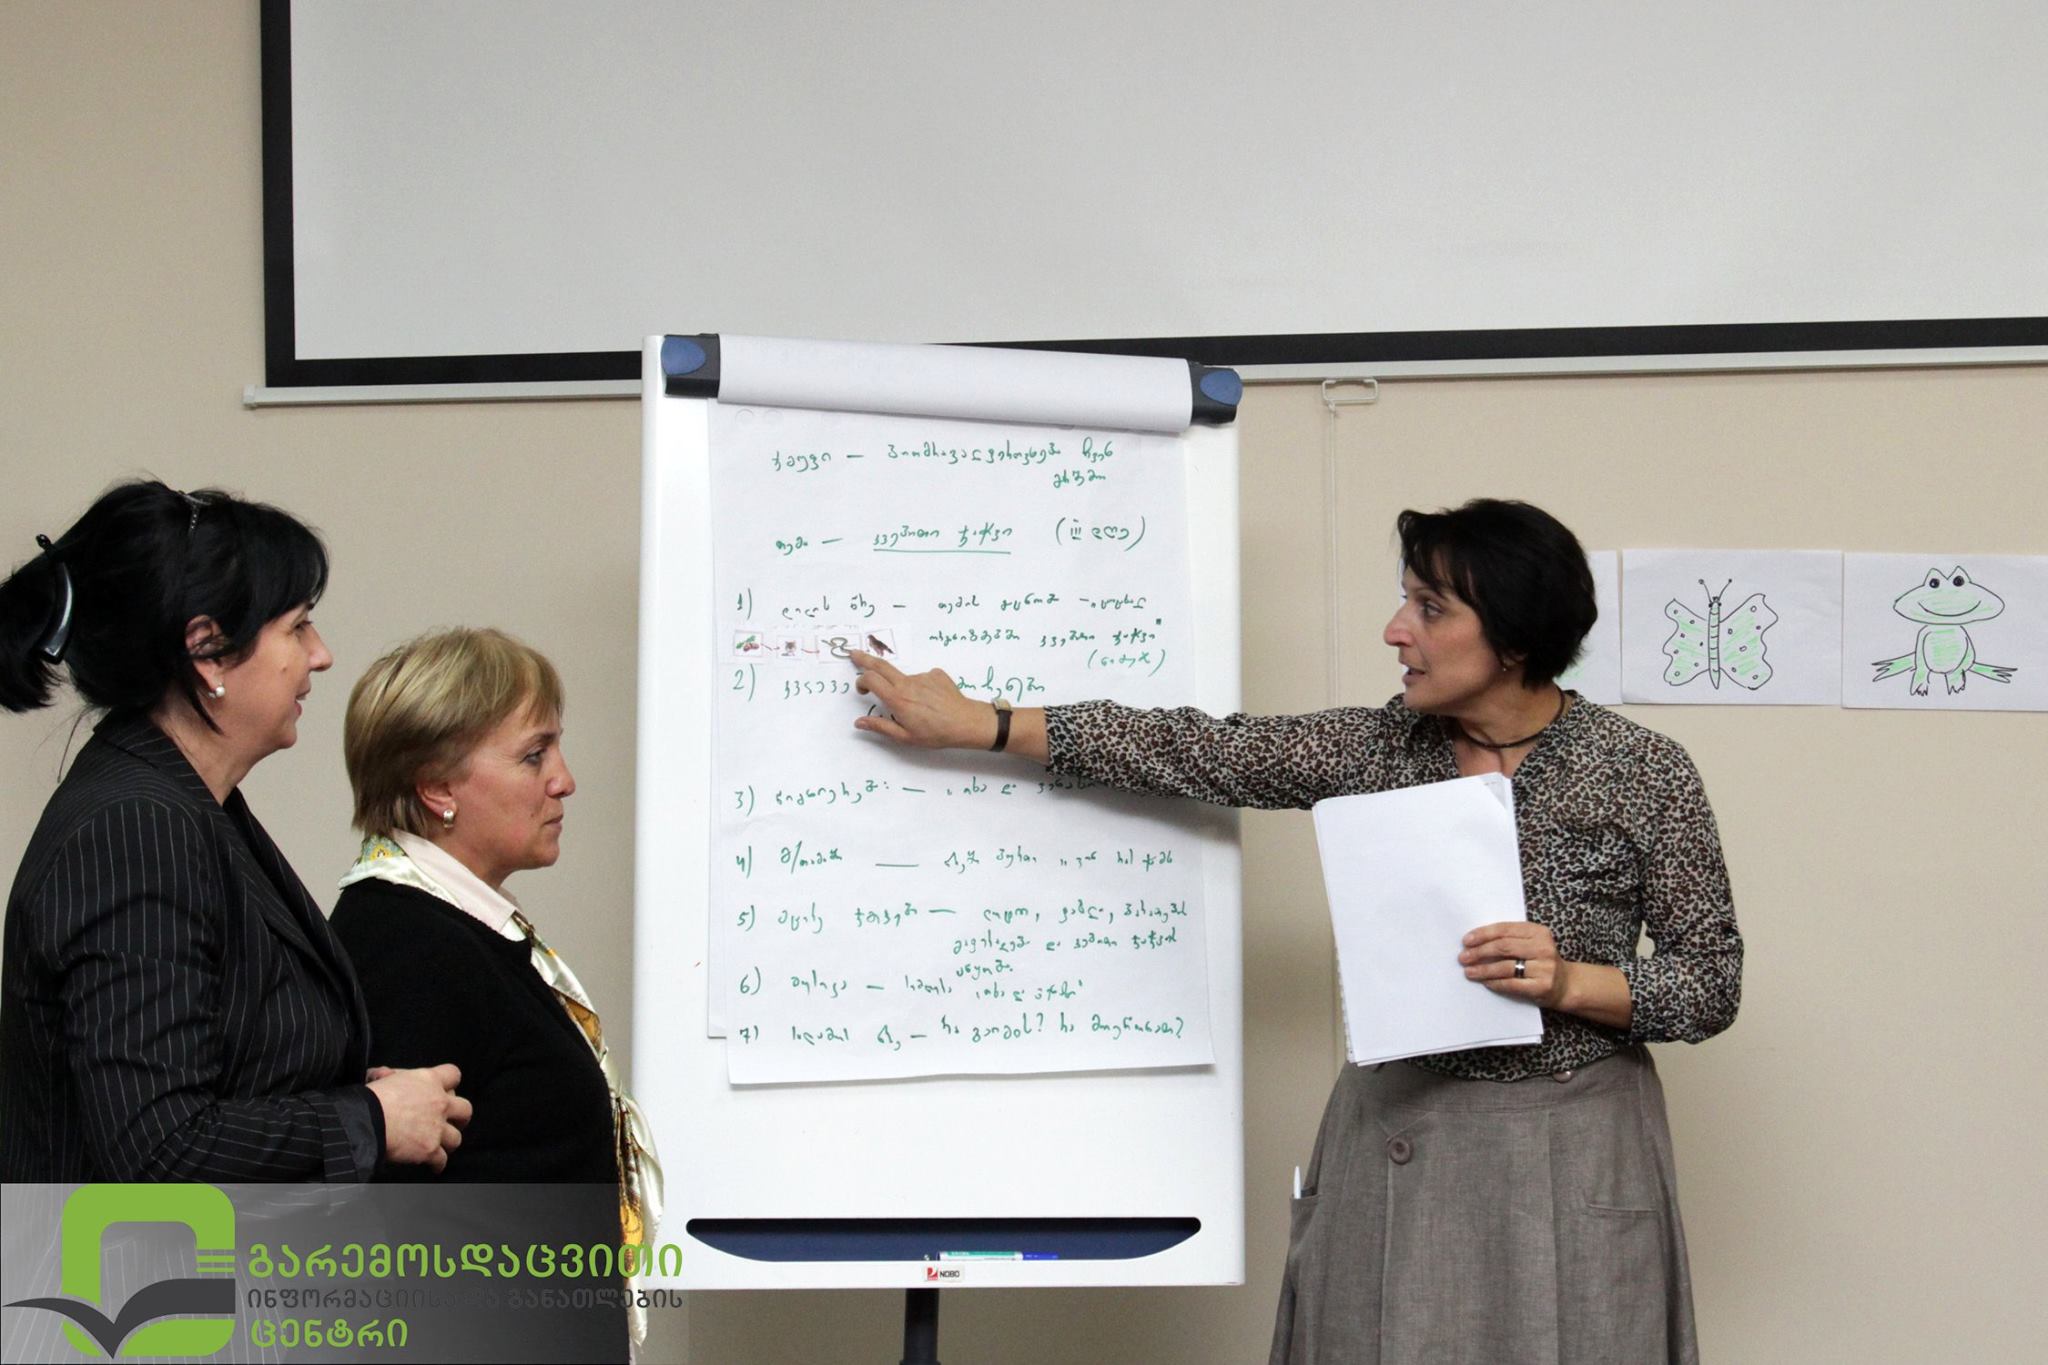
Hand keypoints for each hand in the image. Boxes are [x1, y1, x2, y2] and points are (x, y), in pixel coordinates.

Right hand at [368, 1063, 471, 1172]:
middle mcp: (439, 1103)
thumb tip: (386, 1074)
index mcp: (428, 1080)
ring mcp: (437, 1128)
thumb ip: (391, 1075)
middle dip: (461, 1117)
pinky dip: (438, 1164)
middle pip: (465, 1109)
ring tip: (442, 1144)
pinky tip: (434, 1165)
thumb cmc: (371, 1098)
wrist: (366, 1121)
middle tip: (454, 1121)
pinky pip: (442, 1160)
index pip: (453, 1074)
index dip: (449, 1083)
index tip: (445, 1091)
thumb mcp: (382, 1077)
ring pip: (456, 1138)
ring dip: (449, 1142)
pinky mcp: (430, 1149)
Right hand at [848, 650, 997, 748]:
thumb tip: (859, 722)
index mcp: (897, 699)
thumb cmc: (936, 733)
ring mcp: (923, 676)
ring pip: (904, 678)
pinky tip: (932, 702)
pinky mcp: (936, 674)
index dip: (861, 681)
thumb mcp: (905, 737)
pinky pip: (922, 678)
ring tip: (920, 708)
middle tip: (854, 654)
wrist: (966, 723)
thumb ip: (880, 727)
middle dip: (864, 659)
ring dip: (903, 687)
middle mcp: (908, 683)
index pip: (871, 679)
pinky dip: (921, 687)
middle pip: (881, 665)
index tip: (862, 689)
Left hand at [1460, 921, 1571, 1009]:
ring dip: (1483, 969)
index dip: (1483, 934)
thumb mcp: (1531, 943)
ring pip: (1505, 967)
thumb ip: (1510, 939)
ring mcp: (1545, 968)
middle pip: (1503, 947)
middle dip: (1479, 952)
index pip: (1505, 929)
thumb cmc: (1540, 961)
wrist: (1566, 984)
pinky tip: (1485, 982)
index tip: (1466, 941)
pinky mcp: (1542, 987)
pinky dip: (1495, 983)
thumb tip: (1475, 942)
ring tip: (1469, 971)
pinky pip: (1512, 984)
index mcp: (1538, 932)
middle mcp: (1543, 948)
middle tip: (1463, 957)